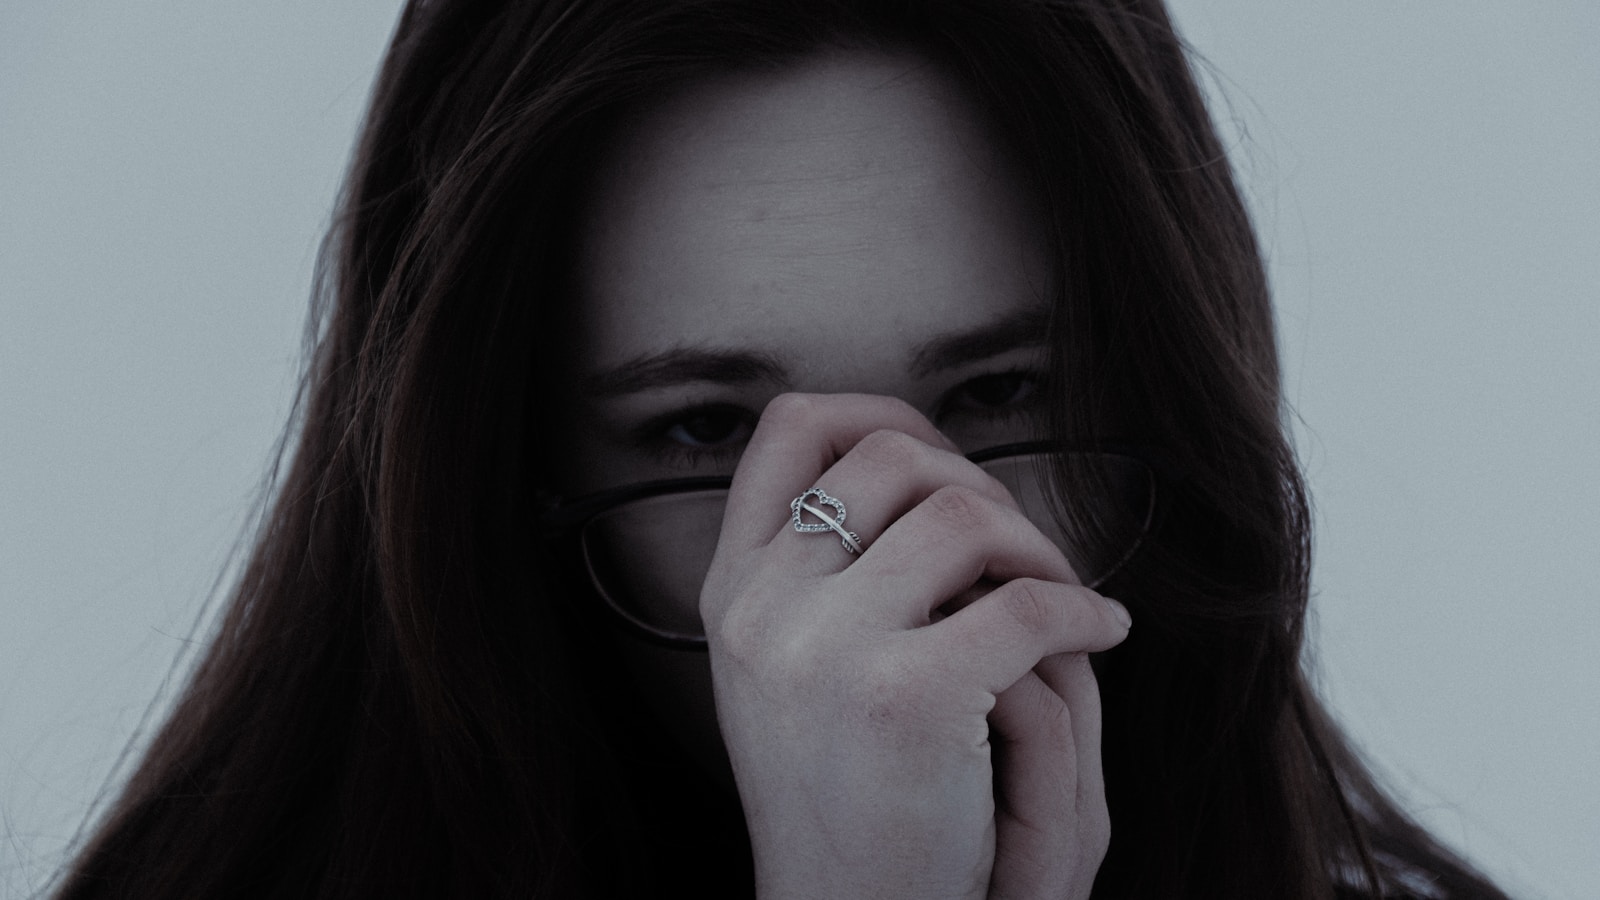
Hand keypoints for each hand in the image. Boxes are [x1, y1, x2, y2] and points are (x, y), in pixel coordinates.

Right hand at [699, 394, 1130, 899]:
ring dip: (1039, 544)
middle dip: (980, 485)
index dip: (878, 414)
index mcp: (735, 592)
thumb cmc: (838, 798)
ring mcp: (827, 650)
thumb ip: (815, 573)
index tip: (941, 459)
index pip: (788, 429)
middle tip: (1022, 547)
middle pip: (893, 455)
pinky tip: (1099, 634)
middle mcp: (765, 610)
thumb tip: (909, 469)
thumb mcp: (783, 669)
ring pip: (964, 513)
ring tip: (1062, 592)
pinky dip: (1087, 609)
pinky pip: (1030, 602)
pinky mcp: (905, 698)